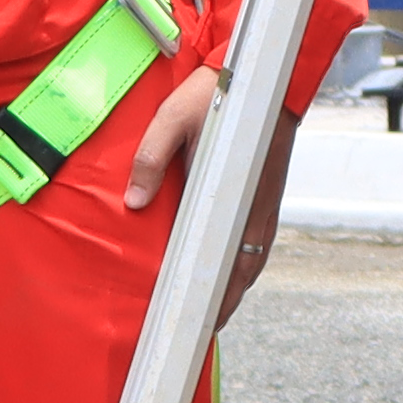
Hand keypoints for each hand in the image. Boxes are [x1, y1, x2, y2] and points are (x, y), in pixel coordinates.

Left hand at [122, 64, 296, 319]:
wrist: (264, 72)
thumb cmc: (220, 92)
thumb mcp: (175, 117)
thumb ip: (151, 158)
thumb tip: (134, 203)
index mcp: (233, 195)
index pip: (221, 263)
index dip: (208, 297)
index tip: (195, 323)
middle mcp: (255, 208)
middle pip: (241, 274)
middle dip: (223, 305)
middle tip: (201, 330)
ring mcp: (265, 204)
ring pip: (252, 261)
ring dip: (234, 286)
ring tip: (214, 310)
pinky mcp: (267, 195)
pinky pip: (257, 243)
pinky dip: (245, 265)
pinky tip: (231, 272)